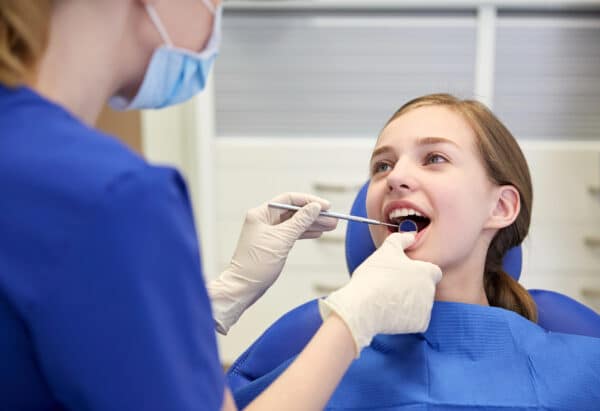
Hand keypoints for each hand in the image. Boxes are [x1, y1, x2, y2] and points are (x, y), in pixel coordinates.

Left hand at [208, 192, 337, 333]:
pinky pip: (291, 234)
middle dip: (313, 214)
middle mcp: (263, 220)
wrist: (244, 287)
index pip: (288, 199)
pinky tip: (318, 233)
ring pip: (294, 223)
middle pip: (293, 211)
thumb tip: (314, 207)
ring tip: (331, 226)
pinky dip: (305, 233)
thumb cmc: (256, 264)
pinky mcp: (272, 244)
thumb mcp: (282, 240)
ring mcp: (268, 232)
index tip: (325, 206)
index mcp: (261, 214)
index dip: (309, 201)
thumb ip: (300, 221)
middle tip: (332, 218)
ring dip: (312, 224)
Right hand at [319, 232, 441, 355]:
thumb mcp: (386, 251)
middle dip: (412, 287)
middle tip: (391, 286)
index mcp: (426, 272)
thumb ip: (401, 240)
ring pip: (420, 304)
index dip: (420, 271)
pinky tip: (389, 312)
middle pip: (425, 288)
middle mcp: (430, 291)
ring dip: (408, 302)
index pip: (433, 270)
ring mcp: (426, 309)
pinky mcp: (420, 325)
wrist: (363, 307)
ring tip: (387, 298)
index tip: (406, 272)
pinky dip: (404, 317)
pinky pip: (415, 320)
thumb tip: (410, 235)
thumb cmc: (374, 277)